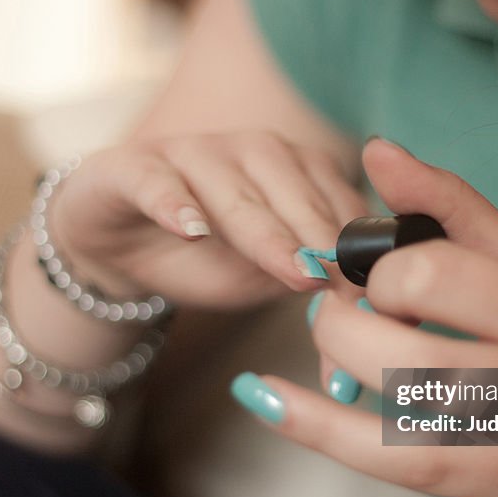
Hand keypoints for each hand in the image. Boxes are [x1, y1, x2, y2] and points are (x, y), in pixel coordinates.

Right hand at [51, 132, 366, 307]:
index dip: (357, 254)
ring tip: (291, 267)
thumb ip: (311, 289)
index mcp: (298, 171)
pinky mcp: (133, 166)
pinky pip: (157, 180)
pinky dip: (173, 202)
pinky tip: (189, 226)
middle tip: (341, 286)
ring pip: (236, 191)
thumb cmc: (205, 257)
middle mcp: (252, 151)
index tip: (378, 299)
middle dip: (320, 245)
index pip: (339, 207)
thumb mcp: (266, 279)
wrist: (119, 244)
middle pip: (294, 196)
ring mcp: (192, 153)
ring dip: (265, 231)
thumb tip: (355, 344)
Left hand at [232, 138, 497, 496]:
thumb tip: (375, 151)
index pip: (427, 280)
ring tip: (273, 395)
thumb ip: (455, 210)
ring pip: (414, 451)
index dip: (372, 275)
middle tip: (324, 322)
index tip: (362, 279)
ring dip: (327, 425)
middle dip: (339, 338)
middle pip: (405, 366)